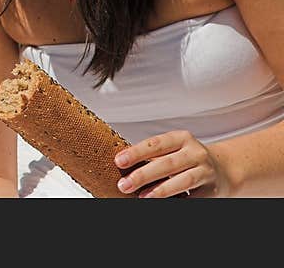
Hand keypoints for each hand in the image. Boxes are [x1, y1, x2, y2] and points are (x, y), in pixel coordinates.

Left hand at [114, 130, 229, 197]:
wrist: (223, 170)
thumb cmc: (187, 159)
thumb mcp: (173, 150)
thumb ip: (153, 155)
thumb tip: (124, 165)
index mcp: (181, 138)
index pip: (156, 143)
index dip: (136, 152)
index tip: (119, 161)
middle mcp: (195, 153)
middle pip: (167, 163)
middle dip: (143, 175)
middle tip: (124, 184)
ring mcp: (206, 171)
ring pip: (183, 180)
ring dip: (161, 190)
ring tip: (142, 197)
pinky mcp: (212, 190)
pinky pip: (193, 197)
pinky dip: (178, 200)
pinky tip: (163, 203)